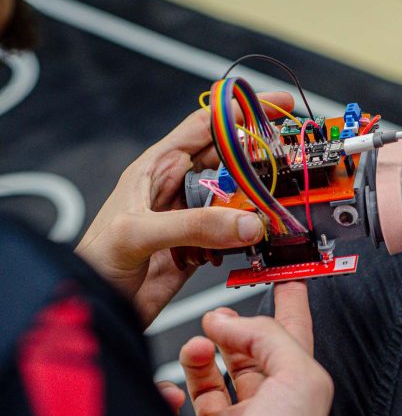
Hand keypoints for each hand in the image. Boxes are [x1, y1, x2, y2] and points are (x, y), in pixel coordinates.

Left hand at [75, 92, 293, 326]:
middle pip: (230, 160)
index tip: (278, 106)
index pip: (206, 125)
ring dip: (259, 200)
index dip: (241, 110)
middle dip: (261, 156)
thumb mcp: (139, 233)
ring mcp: (192, 217)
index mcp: (157, 168)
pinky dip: (252, 233)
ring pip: (238, 197)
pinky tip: (259, 237)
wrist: (95, 310)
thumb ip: (194, 226)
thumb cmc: (94, 262)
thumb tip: (249, 223)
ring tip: (281, 201)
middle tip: (292, 157)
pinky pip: (237, 231)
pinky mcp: (203, 248)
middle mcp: (178, 187)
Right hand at [160, 282, 331, 415]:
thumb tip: (235, 321)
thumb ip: (271, 338)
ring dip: (199, 351)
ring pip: (209, 371)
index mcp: (296, 384)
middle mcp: (264, 401)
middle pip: (246, 349)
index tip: (284, 273)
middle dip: (232, 326)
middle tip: (218, 313)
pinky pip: (176, 404)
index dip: (289, 301)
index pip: (292, 331)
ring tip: (198, 347)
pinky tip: (172, 387)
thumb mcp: (299, 379)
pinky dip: (168, 389)